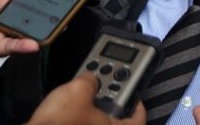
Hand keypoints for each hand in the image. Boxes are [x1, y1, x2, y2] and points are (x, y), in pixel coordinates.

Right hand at [27, 74, 146, 124]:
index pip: (138, 121)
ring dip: (94, 105)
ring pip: (97, 121)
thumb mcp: (79, 89)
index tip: (136, 96)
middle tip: (106, 85)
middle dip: (112, 99)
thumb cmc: (60, 121)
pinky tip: (71, 102)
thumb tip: (90, 79)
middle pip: (116, 118)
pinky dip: (81, 114)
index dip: (139, 105)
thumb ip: (91, 79)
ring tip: (85, 88)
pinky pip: (82, 123)